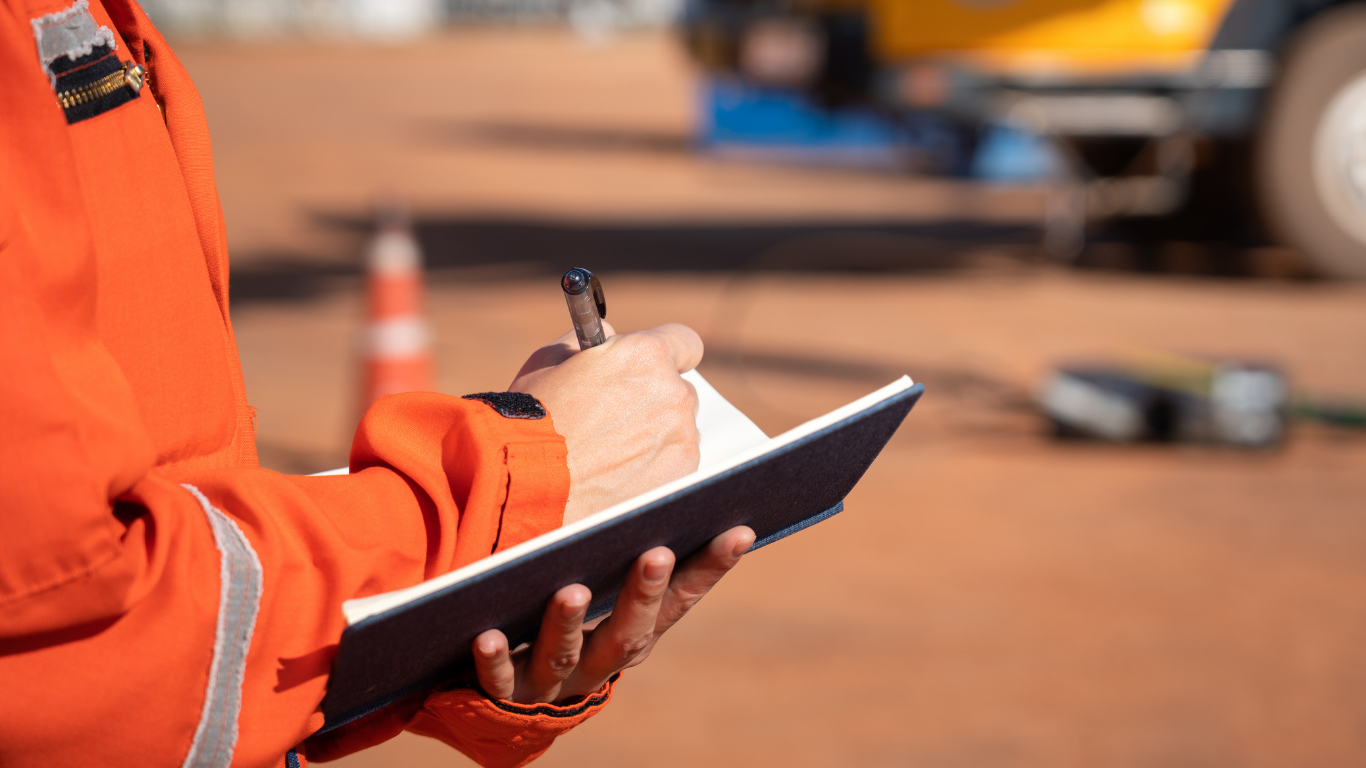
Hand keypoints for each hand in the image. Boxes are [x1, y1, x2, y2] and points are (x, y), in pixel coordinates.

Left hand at [471, 526, 754, 703]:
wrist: (512, 700)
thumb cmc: (566, 619)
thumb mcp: (602, 588)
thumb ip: (621, 547)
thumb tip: (660, 460)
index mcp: (634, 633)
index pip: (680, 600)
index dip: (710, 569)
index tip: (739, 530)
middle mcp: (601, 662)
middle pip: (628, 633)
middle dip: (643, 594)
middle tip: (656, 553)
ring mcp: (554, 684)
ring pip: (564, 657)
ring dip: (567, 626)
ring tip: (569, 590)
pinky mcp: (504, 695)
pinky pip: (498, 682)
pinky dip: (494, 661)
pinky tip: (486, 636)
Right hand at [510, 321, 702, 523]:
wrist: (528, 483)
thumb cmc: (532, 420)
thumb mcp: (549, 360)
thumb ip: (590, 339)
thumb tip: (610, 336)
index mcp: (645, 356)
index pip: (685, 343)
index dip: (670, 352)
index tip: (657, 366)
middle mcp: (673, 394)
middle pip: (679, 390)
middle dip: (655, 399)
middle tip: (618, 416)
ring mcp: (681, 438)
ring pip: (678, 430)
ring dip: (654, 435)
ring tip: (610, 452)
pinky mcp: (680, 475)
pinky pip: (676, 463)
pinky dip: (654, 467)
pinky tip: (617, 474)